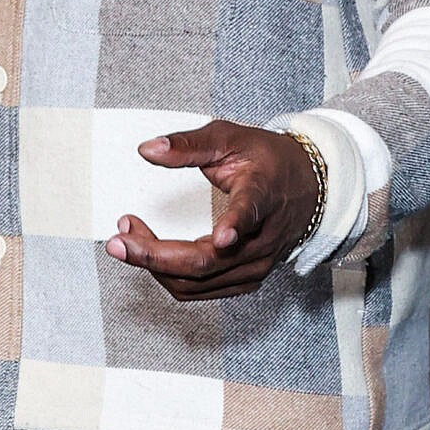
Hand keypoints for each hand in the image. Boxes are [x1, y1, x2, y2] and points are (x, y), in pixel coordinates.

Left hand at [105, 123, 320, 301]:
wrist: (309, 188)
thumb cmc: (268, 162)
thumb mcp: (229, 139)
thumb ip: (188, 145)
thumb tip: (148, 149)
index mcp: (262, 196)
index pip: (249, 213)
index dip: (234, 226)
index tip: (222, 237)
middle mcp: (262, 241)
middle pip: (205, 261)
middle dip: (154, 255)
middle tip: (119, 239)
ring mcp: (255, 267)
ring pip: (195, 282)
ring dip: (155, 265)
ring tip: (128, 237)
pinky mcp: (246, 281)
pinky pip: (198, 289)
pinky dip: (168, 274)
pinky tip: (149, 252)